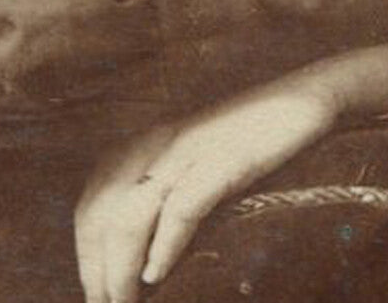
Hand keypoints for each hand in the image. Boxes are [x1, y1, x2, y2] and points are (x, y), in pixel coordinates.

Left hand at [74, 44, 387, 302]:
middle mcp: (157, 144)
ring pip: (130, 214)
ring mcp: (189, 150)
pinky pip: (181, 206)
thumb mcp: (202, 179)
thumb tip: (148, 273)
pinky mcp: (222, 159)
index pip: (92, 204)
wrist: (302, 103)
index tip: (96, 293)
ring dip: (120, 269)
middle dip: (97, 268)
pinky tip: (156, 274)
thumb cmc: (254, 149)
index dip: (86, 254)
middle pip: (101, 212)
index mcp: (146, 144)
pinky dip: (163, 245)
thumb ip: (173, 215)